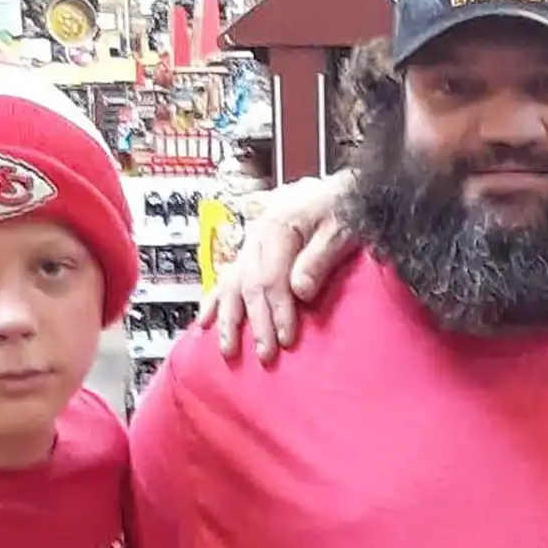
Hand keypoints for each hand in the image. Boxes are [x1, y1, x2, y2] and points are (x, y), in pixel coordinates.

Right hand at [212, 173, 355, 363]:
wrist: (335, 193)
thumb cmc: (341, 210)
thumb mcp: (339, 229)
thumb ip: (319, 259)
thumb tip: (300, 291)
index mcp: (278, 227)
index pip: (272, 278)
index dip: (278, 310)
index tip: (286, 338)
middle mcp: (257, 237)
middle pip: (250, 286)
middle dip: (256, 323)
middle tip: (265, 354)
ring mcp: (249, 246)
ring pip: (232, 285)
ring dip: (229, 319)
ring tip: (228, 349)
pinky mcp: (248, 255)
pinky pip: (225, 280)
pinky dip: (214, 302)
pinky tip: (205, 323)